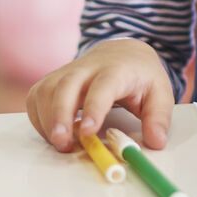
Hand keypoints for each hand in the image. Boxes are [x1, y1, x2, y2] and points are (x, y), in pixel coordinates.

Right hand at [27, 38, 175, 150]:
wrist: (121, 52)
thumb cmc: (139, 76)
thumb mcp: (160, 93)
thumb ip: (159, 118)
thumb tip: (156, 142)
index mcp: (116, 70)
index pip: (102, 86)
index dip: (94, 108)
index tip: (89, 132)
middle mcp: (87, 68)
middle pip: (66, 86)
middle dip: (60, 116)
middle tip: (62, 143)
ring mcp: (66, 72)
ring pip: (46, 91)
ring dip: (48, 120)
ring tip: (61, 144)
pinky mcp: (51, 81)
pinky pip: (36, 98)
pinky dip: (39, 118)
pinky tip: (53, 132)